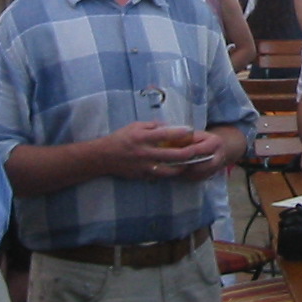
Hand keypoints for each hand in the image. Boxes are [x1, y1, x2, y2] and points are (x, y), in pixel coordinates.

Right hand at [103, 121, 220, 181]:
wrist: (103, 157)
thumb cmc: (121, 138)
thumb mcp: (135, 126)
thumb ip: (153, 126)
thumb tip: (170, 127)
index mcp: (143, 137)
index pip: (166, 134)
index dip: (181, 132)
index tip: (191, 130)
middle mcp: (145, 152)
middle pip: (173, 155)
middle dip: (188, 153)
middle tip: (197, 150)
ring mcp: (145, 166)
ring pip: (170, 170)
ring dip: (182, 167)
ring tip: (190, 163)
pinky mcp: (143, 176)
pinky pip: (161, 176)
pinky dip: (170, 173)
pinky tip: (177, 169)